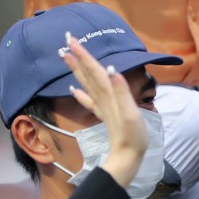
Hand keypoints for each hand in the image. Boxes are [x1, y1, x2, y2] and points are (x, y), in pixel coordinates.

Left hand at [61, 32, 147, 187]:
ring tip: (66, 56)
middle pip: (88, 74)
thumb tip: (112, 69)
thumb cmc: (132, 136)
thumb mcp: (131, 113)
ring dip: (76, 70)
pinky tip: (73, 88)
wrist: (127, 157)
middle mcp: (102, 98)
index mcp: (109, 95)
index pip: (95, 70)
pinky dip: (80, 93)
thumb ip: (121, 91)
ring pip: (86, 84)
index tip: (72, 40)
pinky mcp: (105, 116)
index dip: (84, 55)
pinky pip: (89, 101)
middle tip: (66, 40)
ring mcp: (102, 107)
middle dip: (77, 57)